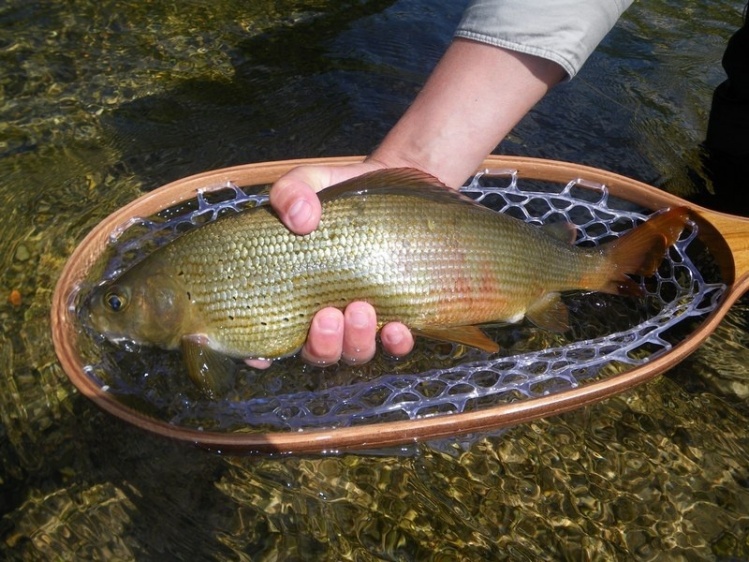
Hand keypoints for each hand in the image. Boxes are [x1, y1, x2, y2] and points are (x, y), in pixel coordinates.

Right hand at [266, 162, 414, 366]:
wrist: (399, 188)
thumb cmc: (344, 193)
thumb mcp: (313, 182)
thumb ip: (293, 191)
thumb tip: (300, 218)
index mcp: (294, 292)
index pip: (269, 337)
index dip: (260, 355)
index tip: (261, 356)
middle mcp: (326, 314)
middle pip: (318, 352)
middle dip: (321, 344)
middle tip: (328, 315)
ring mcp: (363, 319)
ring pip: (354, 352)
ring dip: (355, 341)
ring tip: (361, 309)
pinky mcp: (400, 314)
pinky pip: (396, 345)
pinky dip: (396, 343)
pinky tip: (397, 328)